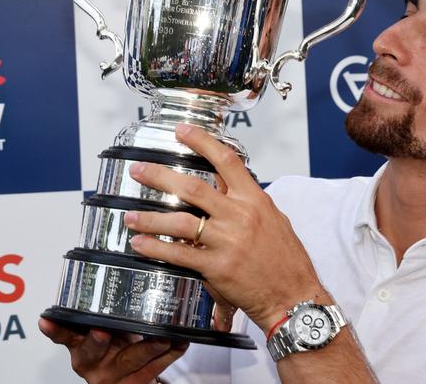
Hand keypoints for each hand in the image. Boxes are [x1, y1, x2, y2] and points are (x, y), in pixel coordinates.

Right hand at [38, 318, 187, 383]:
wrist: (129, 376)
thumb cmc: (118, 342)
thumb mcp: (105, 326)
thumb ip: (104, 308)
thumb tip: (126, 260)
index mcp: (80, 344)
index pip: (64, 334)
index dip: (56, 327)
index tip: (49, 319)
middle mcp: (92, 361)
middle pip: (92, 350)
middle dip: (97, 340)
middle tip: (102, 330)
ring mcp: (114, 375)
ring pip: (130, 359)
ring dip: (148, 347)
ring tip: (162, 337)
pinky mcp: (136, 383)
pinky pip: (155, 368)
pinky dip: (170, 354)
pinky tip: (180, 342)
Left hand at [125, 123, 324, 333]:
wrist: (294, 296)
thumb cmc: (287, 261)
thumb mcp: (275, 221)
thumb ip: (250, 203)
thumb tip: (228, 188)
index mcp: (255, 200)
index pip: (226, 162)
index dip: (202, 142)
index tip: (182, 131)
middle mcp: (240, 216)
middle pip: (193, 187)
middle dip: (160, 176)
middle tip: (139, 170)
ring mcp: (227, 241)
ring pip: (179, 221)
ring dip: (150, 217)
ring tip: (131, 214)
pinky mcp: (217, 267)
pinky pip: (178, 254)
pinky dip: (155, 247)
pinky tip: (140, 242)